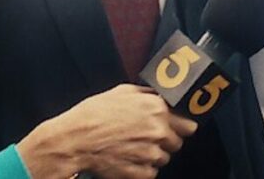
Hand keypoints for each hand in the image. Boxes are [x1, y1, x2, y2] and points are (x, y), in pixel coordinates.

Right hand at [16, 84, 196, 178]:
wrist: (74, 140)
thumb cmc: (93, 115)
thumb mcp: (121, 92)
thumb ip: (146, 94)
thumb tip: (158, 95)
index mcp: (157, 109)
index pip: (189, 124)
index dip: (180, 126)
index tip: (176, 127)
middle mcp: (159, 131)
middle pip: (177, 143)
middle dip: (165, 141)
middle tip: (146, 138)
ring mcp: (151, 154)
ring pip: (164, 158)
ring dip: (152, 155)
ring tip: (131, 148)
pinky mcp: (141, 173)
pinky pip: (151, 172)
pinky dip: (141, 168)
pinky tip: (126, 159)